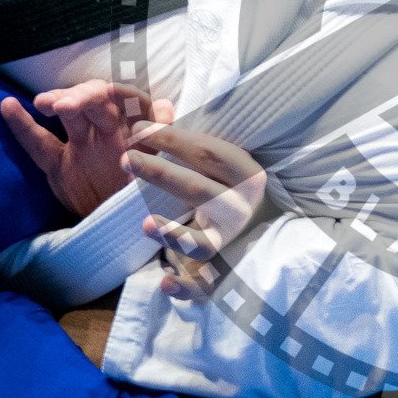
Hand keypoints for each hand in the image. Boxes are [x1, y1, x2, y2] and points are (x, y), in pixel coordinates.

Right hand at [1, 80, 174, 218]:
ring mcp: (85, 145)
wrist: (125, 231)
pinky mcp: (60, 163)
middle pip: (98, 102)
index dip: (124, 93)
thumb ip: (161, 144)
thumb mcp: (161, 175)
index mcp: (142, 134)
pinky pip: (39, 142)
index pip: (135, 103)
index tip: (109, 91)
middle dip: (84, 96)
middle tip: (66, 105)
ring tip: (44, 103)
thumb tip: (167, 109)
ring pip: (71, 114)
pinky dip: (23, 125)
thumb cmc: (148, 201)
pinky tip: (8, 106)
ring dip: (59, 101)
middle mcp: (114, 133)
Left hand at [129, 123, 266, 300]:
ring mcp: (234, 242)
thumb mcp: (222, 161)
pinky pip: (205, 285)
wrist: (270, 227)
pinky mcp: (223, 270)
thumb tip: (157, 109)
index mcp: (248, 175)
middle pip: (199, 189)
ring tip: (146, 225)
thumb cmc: (235, 186)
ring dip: (175, 235)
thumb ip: (190, 141)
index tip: (138, 129)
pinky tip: (165, 283)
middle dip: (160, 173)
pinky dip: (186, 287)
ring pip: (204, 242)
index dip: (171, 139)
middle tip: (126, 158)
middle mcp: (243, 209)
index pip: (209, 153)